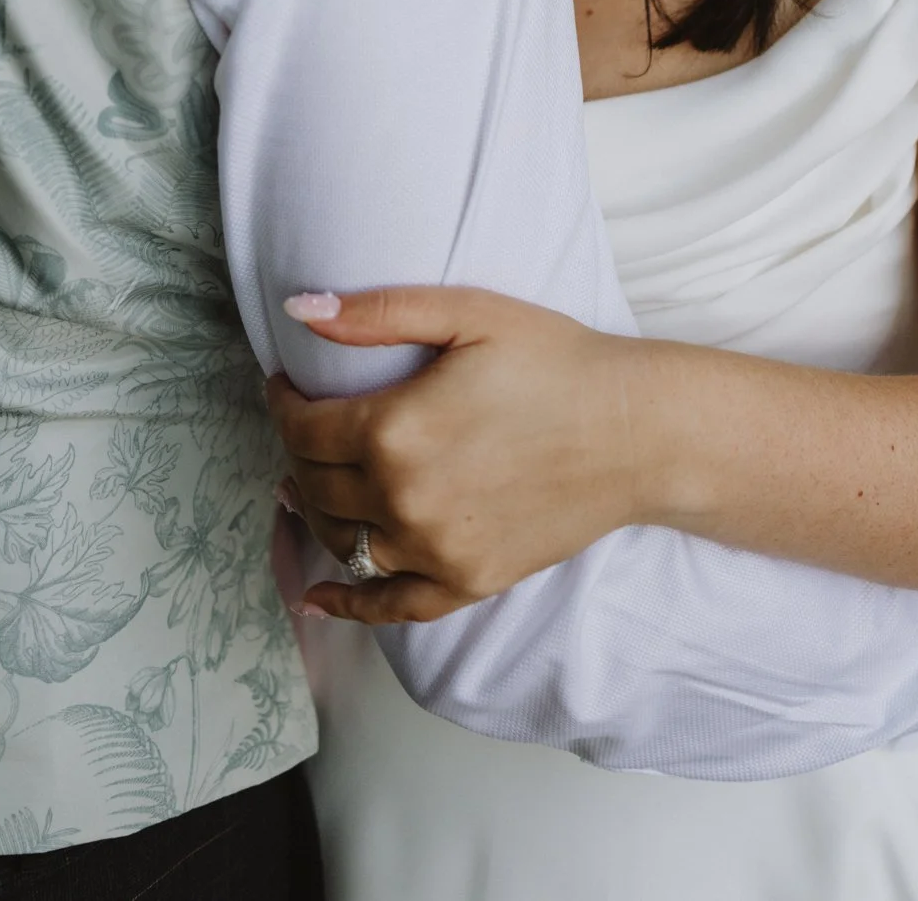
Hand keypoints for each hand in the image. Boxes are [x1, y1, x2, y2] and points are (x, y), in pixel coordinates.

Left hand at [267, 286, 643, 627]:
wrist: (634, 430)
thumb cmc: (555, 360)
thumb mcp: (467, 312)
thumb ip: (377, 313)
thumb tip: (297, 311)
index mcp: (394, 430)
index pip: (302, 428)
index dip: (283, 402)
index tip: (285, 384)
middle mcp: (403, 500)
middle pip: (314, 484)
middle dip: (298, 451)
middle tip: (307, 425)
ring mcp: (434, 551)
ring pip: (341, 540)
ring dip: (314, 510)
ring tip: (311, 482)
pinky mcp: (467, 581)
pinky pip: (388, 605)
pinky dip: (345, 603)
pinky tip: (315, 596)